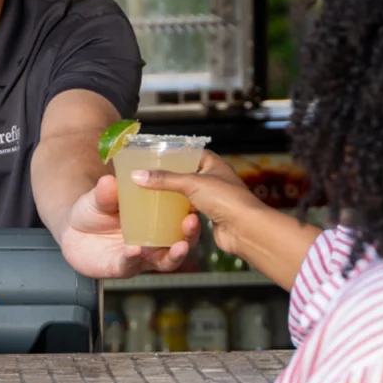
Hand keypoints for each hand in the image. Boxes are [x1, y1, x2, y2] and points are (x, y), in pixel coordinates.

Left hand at [55, 173, 196, 279]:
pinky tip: (136, 250)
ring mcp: (142, 257)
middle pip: (182, 242)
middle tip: (192, 222)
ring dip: (175, 254)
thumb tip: (109, 180)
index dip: (193, 210)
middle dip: (191, 235)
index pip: (182, 216)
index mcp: (158, 219)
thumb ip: (106, 192)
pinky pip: (131, 265)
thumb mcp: (100, 196)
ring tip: (180, 245)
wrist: (73, 232)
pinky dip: (134, 258)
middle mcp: (155, 240)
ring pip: (165, 261)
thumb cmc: (95, 210)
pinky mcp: (123, 268)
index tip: (198, 200)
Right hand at [128, 151, 267, 263]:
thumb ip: (164, 179)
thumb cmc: (227, 199)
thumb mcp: (192, 183)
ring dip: (175, 195)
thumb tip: (138, 175)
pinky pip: (191, 211)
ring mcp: (214, 199)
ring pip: (189, 194)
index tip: (157, 156)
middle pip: (188, 174)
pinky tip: (166, 213)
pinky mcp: (211, 216)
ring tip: (154, 193)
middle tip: (150, 176)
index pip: (192, 153)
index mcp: (214, 164)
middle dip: (171, 176)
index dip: (176, 153)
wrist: (244, 229)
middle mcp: (215, 179)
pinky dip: (180, 211)